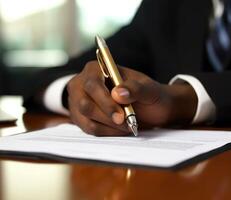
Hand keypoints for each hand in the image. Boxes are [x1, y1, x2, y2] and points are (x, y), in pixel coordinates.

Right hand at [67, 61, 196, 135]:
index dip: (105, 102)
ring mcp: (79, 101)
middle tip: (126, 123)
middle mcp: (83, 83)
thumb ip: (136, 88)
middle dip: (106, 116)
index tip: (121, 115)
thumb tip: (118, 93)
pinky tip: (119, 128)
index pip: (93, 85)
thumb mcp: (149, 89)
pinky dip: (106, 131)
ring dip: (108, 126)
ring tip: (127, 124)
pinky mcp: (81, 118)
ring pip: (86, 119)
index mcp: (96, 69)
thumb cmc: (149, 94)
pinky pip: (89, 128)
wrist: (152, 108)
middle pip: (85, 104)